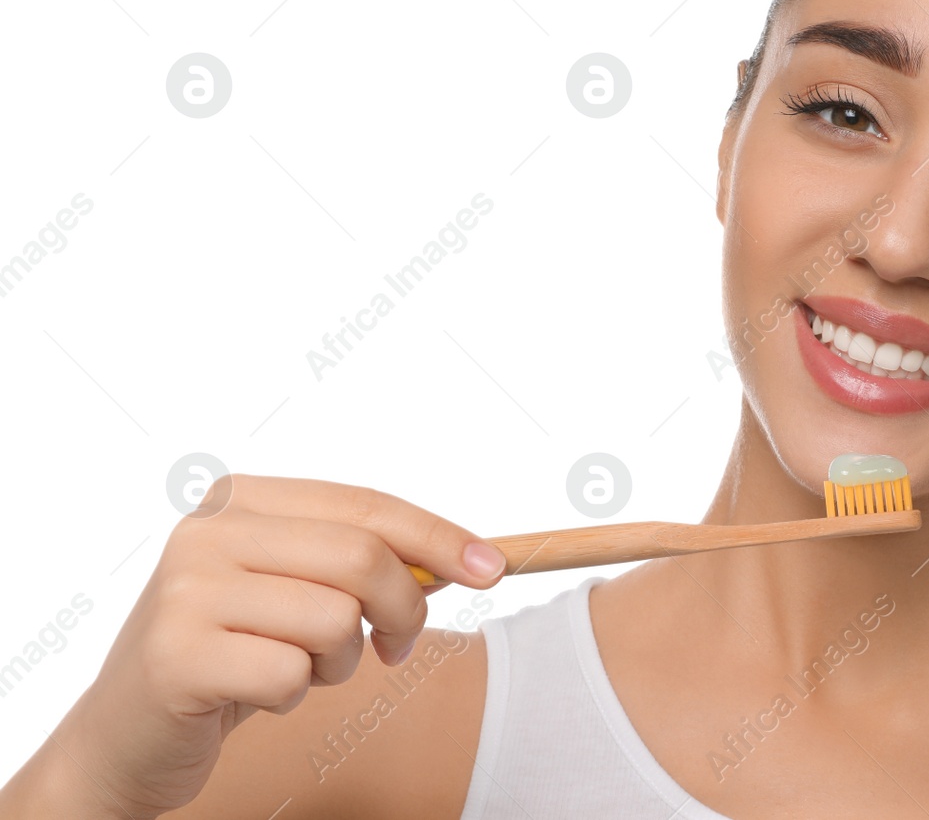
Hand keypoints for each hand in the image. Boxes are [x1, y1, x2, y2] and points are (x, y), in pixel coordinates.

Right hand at [1, 474, 504, 818]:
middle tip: (396, 647)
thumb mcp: (296, 590)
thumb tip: (471, 557)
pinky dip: (292, 695)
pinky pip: (291, 674)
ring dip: (339, 661)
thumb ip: (362, 560)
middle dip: (405, 609)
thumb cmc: (233, 655)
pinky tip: (253, 693)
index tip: (495, 568)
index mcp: (239, 499)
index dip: (439, 537)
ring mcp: (184, 592)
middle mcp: (206, 533)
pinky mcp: (175, 656)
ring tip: (299, 669)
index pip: (367, 505)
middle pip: (361, 557)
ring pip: (333, 619)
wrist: (127, 735)